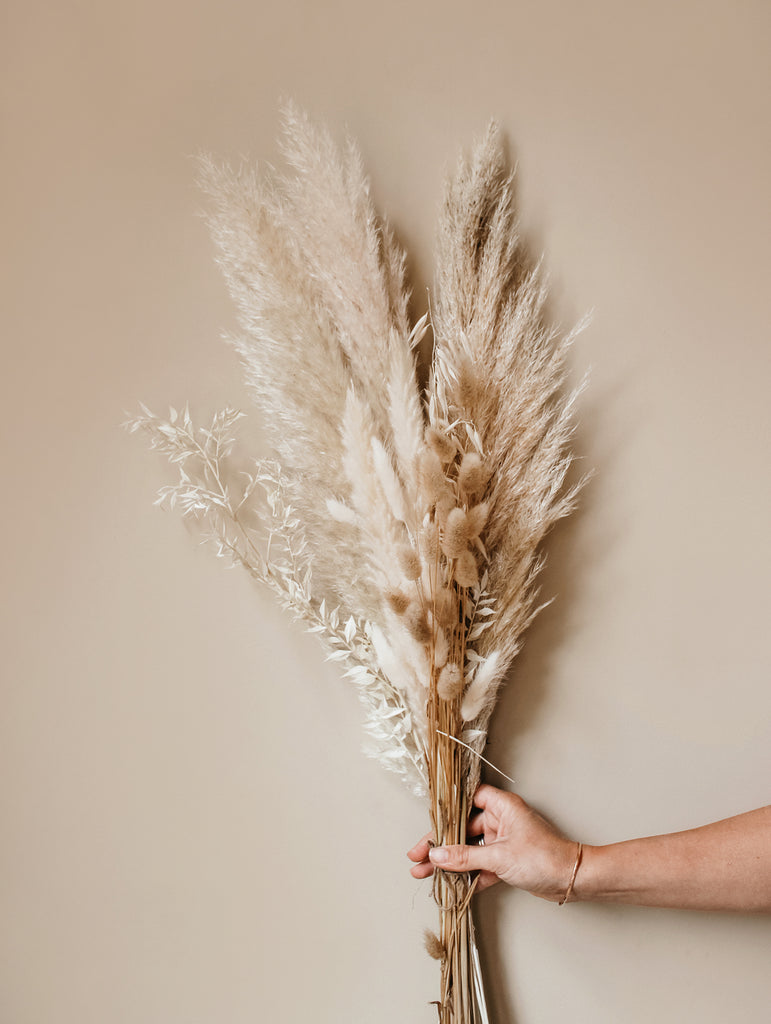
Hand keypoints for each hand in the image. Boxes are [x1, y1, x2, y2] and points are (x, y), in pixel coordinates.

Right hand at [407, 784, 578, 900]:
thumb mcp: (499, 856)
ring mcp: (503, 841)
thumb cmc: (544, 857)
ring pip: (469, 849)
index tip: (428, 826)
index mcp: (501, 806)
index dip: (445, 812)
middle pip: (462, 828)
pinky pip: (480, 865)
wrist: (572, 879)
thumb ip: (465, 857)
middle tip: (417, 857)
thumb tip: (437, 855)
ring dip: (450, 862)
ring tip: (425, 873)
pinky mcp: (507, 860)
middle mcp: (501, 820)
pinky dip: (466, 874)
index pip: (466, 801)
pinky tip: (450, 885)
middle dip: (440, 845)